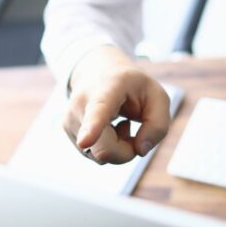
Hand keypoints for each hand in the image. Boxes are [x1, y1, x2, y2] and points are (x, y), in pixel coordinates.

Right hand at [63, 46, 169, 163]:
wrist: (101, 71)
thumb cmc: (133, 87)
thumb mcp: (158, 98)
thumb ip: (158, 125)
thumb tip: (139, 151)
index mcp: (109, 87)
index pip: (99, 110)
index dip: (92, 128)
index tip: (85, 141)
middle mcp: (82, 101)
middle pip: (104, 149)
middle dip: (127, 151)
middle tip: (132, 128)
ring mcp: (71, 117)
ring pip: (100, 156)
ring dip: (118, 148)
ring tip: (119, 122)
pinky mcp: (67, 130)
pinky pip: (95, 155)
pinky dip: (109, 148)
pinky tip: (108, 128)